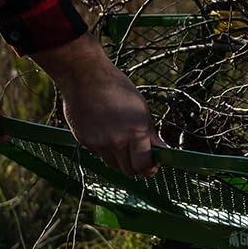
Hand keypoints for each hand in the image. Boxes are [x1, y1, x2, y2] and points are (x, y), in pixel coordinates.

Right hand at [34, 33, 160, 176]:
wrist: (85, 77)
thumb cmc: (118, 89)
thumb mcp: (141, 109)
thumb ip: (150, 134)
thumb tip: (162, 150)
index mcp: (136, 132)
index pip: (143, 166)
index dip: (149, 169)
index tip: (152, 166)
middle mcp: (117, 141)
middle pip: (128, 170)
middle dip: (136, 167)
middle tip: (139, 156)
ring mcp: (99, 143)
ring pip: (113, 164)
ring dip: (120, 158)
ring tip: (121, 139)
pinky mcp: (84, 142)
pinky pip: (99, 154)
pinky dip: (105, 148)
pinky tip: (104, 130)